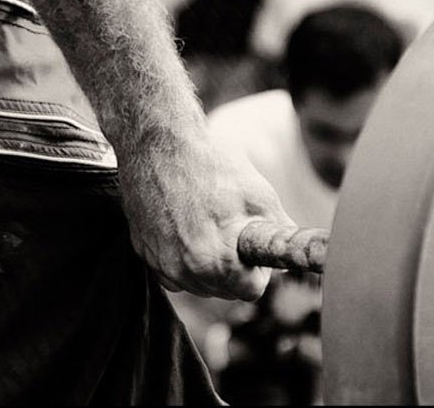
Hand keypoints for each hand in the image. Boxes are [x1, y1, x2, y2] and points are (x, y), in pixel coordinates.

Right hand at [117, 128, 291, 300]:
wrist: (158, 142)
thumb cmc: (210, 165)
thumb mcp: (259, 196)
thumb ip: (279, 234)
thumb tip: (291, 253)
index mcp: (215, 261)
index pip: (250, 290)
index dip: (258, 269)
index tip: (251, 246)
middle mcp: (183, 270)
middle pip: (223, 290)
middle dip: (232, 269)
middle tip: (229, 230)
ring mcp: (159, 262)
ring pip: (196, 284)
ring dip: (206, 265)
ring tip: (207, 224)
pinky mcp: (142, 250)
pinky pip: (171, 272)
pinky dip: (181, 258)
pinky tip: (185, 228)